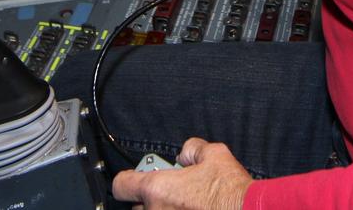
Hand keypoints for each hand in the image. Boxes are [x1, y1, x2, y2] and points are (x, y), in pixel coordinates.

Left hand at [111, 137, 252, 209]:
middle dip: (152, 200)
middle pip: (137, 207)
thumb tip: (186, 154)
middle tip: (173, 193)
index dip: (128, 179)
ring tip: (186, 205)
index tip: (135, 179)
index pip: (121, 186)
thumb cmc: (231, 192)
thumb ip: (192, 149)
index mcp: (157, 190)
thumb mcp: (215, 155)